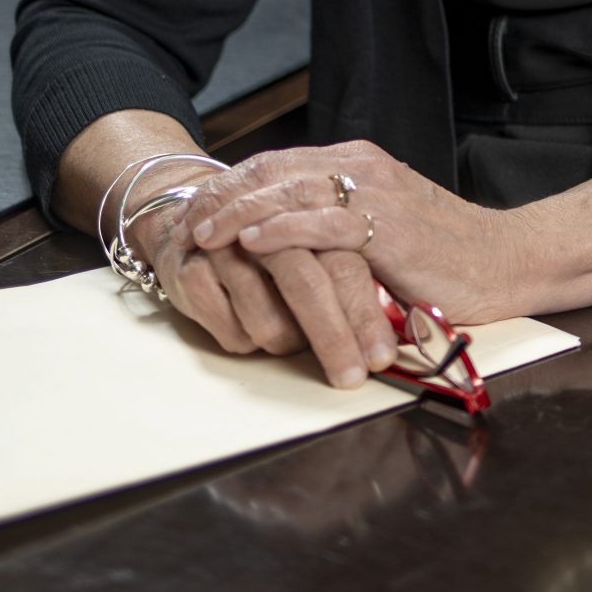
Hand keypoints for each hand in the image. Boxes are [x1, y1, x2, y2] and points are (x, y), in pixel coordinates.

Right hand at [128, 193, 395, 387]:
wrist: (195, 216)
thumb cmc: (273, 243)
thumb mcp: (322, 248)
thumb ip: (355, 275)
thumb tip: (402, 324)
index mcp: (313, 215)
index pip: (345, 263)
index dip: (364, 313)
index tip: (381, 357)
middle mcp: (272, 227)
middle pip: (306, 282)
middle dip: (332, 337)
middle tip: (351, 377)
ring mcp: (228, 246)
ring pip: (263, 314)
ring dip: (283, 341)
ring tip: (291, 345)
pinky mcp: (190, 267)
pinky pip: (224, 325)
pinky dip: (241, 338)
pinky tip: (250, 335)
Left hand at [183, 140, 528, 325]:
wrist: (505, 261)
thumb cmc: (444, 253)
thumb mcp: (380, 226)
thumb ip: (335, 222)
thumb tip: (275, 238)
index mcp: (358, 162)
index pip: (277, 163)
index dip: (230, 183)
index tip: (192, 207)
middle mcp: (363, 167)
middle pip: (273, 172)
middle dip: (221, 196)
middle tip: (182, 221)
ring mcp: (376, 194)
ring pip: (290, 193)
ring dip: (237, 214)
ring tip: (200, 234)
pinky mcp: (388, 228)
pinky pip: (323, 224)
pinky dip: (281, 231)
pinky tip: (250, 242)